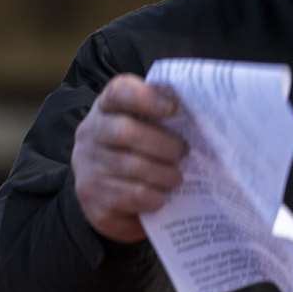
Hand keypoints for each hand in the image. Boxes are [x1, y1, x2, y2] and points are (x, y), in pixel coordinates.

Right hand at [73, 75, 186, 242]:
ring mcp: (88, 167)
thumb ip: (163, 116)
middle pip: (125, 132)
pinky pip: (131, 196)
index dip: (146, 98)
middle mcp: (91, 133)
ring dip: (163, 174)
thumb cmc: (135, 150)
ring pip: (131, 167)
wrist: (103, 191)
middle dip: (162, 144)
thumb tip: (204, 112)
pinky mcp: (92, 199)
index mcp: (107, 107)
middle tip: (183, 152)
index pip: (119, 92)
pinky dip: (154, 197)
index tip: (174, 108)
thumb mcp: (144, 127)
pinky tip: (161, 197)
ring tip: (176, 178)